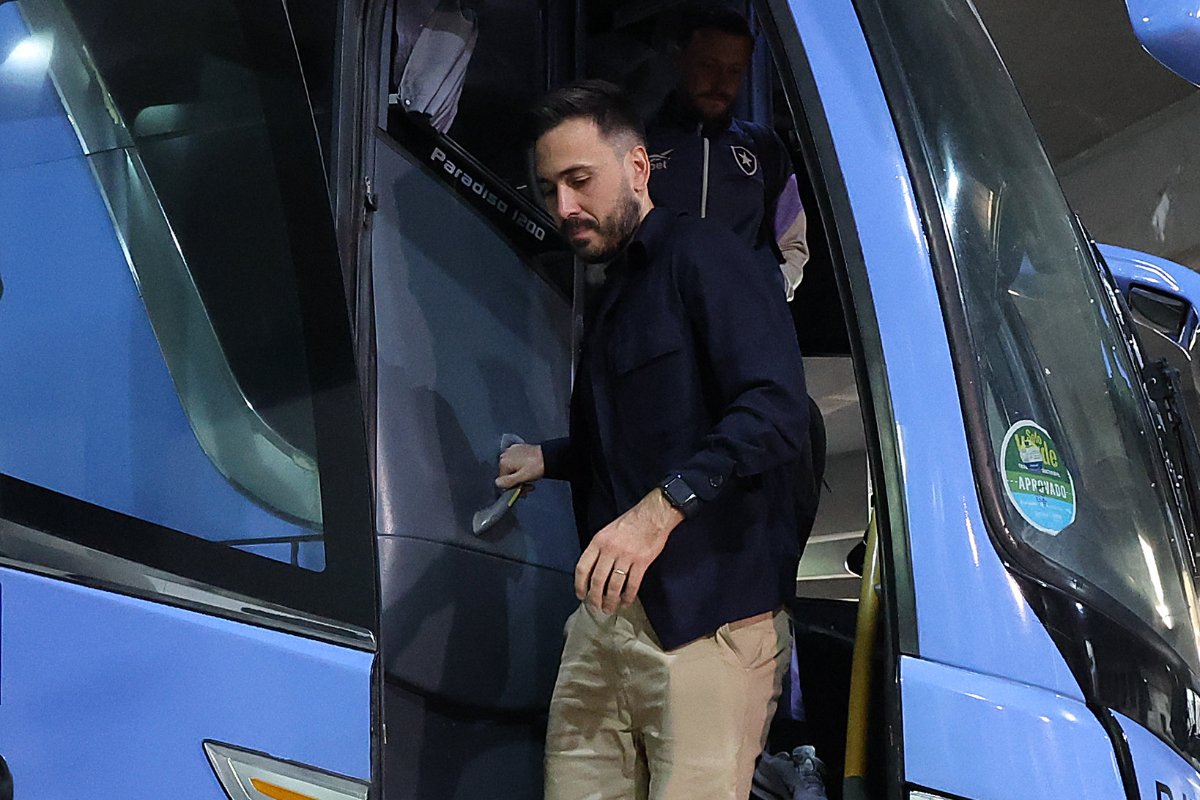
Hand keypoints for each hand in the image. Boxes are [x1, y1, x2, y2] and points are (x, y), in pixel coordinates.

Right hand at [496, 443, 543, 489]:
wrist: (549, 456)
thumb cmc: (537, 466)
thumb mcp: (522, 477)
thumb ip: (508, 482)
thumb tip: (497, 484)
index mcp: (504, 462)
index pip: (502, 481)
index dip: (513, 488)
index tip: (523, 491)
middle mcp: (505, 454)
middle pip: (507, 474)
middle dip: (517, 483)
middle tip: (528, 487)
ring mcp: (512, 451)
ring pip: (512, 468)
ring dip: (520, 476)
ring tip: (530, 478)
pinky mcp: (519, 449)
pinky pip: (516, 462)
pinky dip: (521, 468)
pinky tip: (529, 470)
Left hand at [576, 489, 684, 612]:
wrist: (653, 515)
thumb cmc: (630, 522)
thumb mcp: (607, 531)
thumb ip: (599, 549)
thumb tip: (593, 571)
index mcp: (598, 541)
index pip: (583, 567)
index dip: (579, 584)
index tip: (580, 595)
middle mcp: (610, 550)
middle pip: (597, 580)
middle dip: (594, 597)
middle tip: (595, 607)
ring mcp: (626, 556)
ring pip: (614, 585)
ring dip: (610, 600)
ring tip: (609, 609)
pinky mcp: (642, 562)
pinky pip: (632, 584)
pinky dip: (628, 596)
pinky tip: (626, 602)